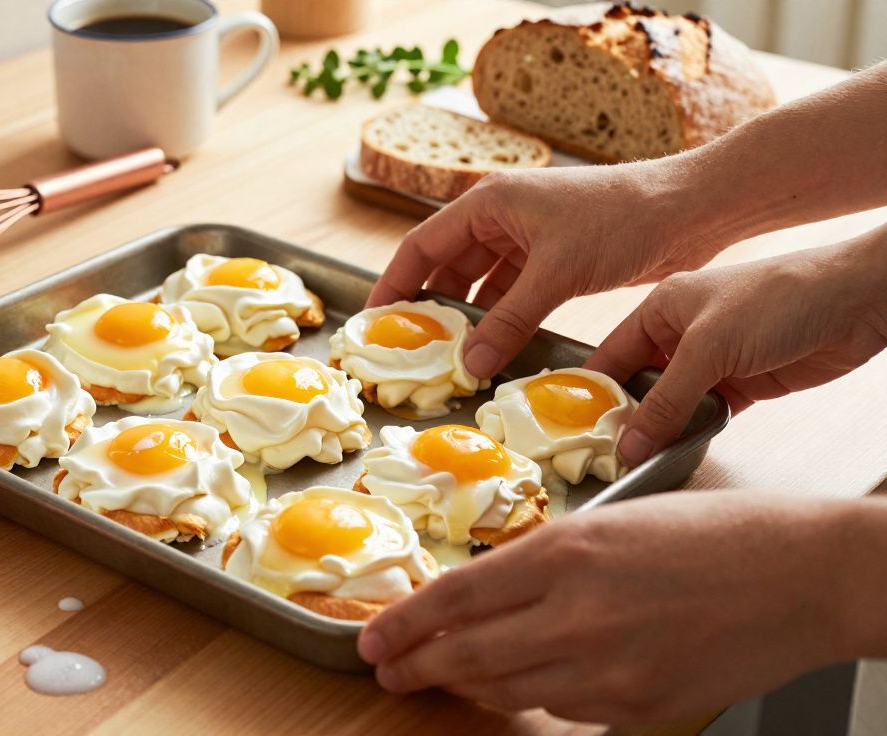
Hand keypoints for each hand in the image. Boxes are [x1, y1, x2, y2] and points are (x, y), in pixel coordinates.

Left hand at [357, 491, 880, 723]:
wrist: (804, 575)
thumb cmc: (715, 535)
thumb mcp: (612, 524)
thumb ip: (544, 565)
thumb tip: (485, 598)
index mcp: (565, 553)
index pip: (454, 597)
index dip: (402, 623)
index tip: (372, 637)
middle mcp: (576, 615)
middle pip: (466, 655)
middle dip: (415, 667)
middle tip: (387, 672)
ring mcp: (608, 670)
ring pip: (506, 690)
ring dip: (465, 686)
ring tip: (440, 679)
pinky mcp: (638, 707)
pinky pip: (562, 710)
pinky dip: (531, 697)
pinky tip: (517, 687)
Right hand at [367, 160, 723, 378]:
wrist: (690, 210)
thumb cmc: (621, 219)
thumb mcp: (558, 272)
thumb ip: (510, 319)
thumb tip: (470, 364)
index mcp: (487, 202)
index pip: (420, 246)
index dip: (393, 285)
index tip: (372, 322)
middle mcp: (500, 217)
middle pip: (446, 267)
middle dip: (429, 309)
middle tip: (408, 351)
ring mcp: (528, 239)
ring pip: (480, 285)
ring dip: (469, 320)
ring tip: (448, 359)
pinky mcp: (555, 260)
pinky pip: (512, 295)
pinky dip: (502, 321)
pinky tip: (494, 351)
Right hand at [586, 232, 886, 465]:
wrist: (857, 302)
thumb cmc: (780, 298)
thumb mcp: (709, 347)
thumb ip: (666, 401)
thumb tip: (629, 444)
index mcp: (660, 310)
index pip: (610, 356)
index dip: (589, 393)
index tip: (571, 429)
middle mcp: (681, 335)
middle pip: (637, 385)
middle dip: (622, 418)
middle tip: (602, 455)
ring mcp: (712, 362)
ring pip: (671, 405)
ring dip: (659, 430)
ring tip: (636, 461)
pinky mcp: (742, 385)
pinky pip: (704, 415)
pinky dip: (692, 433)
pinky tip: (678, 450)